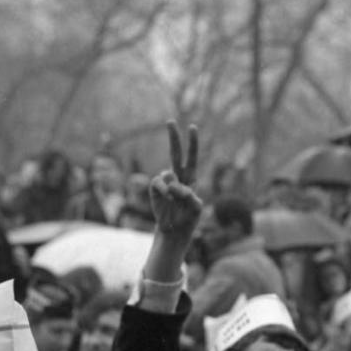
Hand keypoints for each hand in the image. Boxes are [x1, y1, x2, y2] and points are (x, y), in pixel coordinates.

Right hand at [150, 121, 202, 241]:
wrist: (174, 230)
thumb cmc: (188, 218)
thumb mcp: (196, 208)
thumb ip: (189, 195)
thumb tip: (173, 186)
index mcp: (191, 178)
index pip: (191, 157)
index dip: (192, 143)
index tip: (193, 127)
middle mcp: (178, 176)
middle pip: (175, 153)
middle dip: (173, 137)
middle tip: (171, 121)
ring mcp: (165, 182)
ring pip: (169, 174)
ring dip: (175, 188)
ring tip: (176, 201)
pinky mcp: (155, 189)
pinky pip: (157, 182)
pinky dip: (163, 190)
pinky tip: (167, 198)